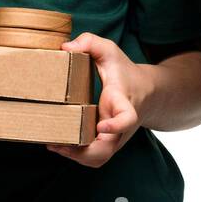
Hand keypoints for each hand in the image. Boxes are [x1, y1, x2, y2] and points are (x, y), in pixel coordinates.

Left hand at [47, 33, 146, 167]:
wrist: (146, 93)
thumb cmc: (125, 72)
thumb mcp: (111, 51)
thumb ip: (90, 42)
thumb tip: (64, 48)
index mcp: (124, 103)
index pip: (127, 119)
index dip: (115, 127)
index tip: (101, 126)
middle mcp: (120, 127)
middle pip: (107, 150)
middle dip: (83, 152)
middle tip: (61, 143)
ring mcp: (114, 138)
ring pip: (98, 159)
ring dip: (75, 157)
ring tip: (54, 144)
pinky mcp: (106, 143)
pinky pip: (92, 157)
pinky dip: (75, 155)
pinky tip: (58, 144)